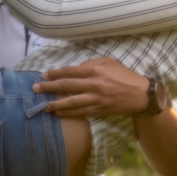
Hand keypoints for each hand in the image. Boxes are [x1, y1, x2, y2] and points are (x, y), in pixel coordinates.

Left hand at [31, 56, 150, 117]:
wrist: (141, 95)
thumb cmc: (125, 76)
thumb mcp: (109, 62)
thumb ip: (91, 63)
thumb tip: (76, 69)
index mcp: (95, 70)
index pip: (70, 71)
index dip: (55, 73)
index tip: (43, 75)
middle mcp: (93, 84)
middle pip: (66, 86)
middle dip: (48, 87)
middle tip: (35, 89)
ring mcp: (96, 99)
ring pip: (71, 102)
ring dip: (55, 104)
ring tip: (43, 106)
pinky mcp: (99, 110)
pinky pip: (80, 112)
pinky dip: (68, 113)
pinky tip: (58, 113)